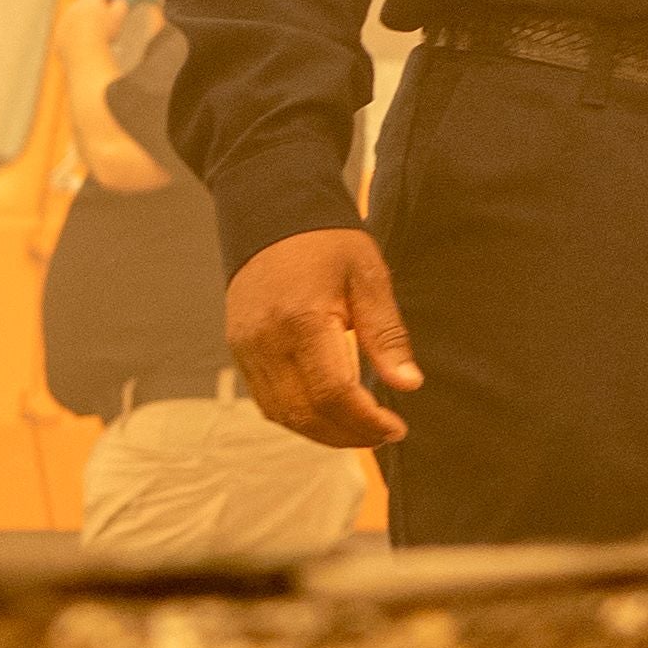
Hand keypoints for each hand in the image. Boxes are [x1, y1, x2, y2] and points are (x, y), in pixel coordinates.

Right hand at [227, 229, 419, 448]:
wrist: (270, 213)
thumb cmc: (327, 241)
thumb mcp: (368, 276)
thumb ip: (387, 334)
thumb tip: (408, 385)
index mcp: (302, 321)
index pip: (333, 393)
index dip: (365, 421)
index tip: (396, 427)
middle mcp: (266, 341)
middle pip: (305, 413)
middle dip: (347, 435)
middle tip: (383, 435)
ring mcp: (247, 348)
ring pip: (281, 414)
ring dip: (322, 433)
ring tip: (360, 430)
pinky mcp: (239, 350)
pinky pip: (266, 400)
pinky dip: (298, 416)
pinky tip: (329, 413)